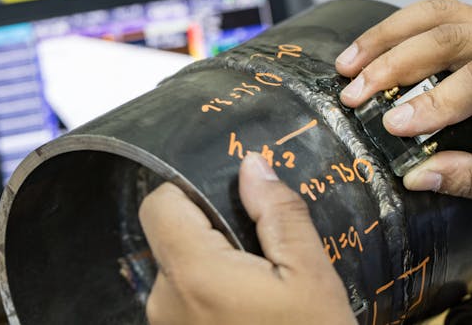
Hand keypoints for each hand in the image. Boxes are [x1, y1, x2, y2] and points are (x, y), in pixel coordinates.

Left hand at [139, 152, 355, 324]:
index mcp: (193, 275)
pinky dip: (209, 289)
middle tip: (258, 246)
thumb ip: (278, 213)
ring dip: (213, 260)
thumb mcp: (310, 275)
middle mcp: (165, 302)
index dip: (188, 190)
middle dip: (210, 229)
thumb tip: (251, 164)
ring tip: (258, 280)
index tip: (226, 200)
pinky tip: (247, 307)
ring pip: (179, 267)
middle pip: (171, 235)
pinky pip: (184, 298)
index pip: (160, 204)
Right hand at [335, 0, 471, 200]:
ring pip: (434, 14)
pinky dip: (394, 29)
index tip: (393, 124)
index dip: (435, 100)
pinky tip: (369, 48)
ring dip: (382, 38)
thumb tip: (418, 175)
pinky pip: (432, 13)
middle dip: (393, 66)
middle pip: (448, 37)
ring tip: (347, 65)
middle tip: (355, 94)